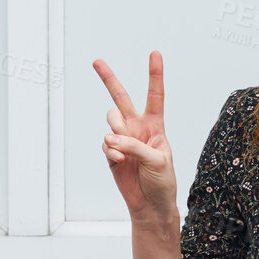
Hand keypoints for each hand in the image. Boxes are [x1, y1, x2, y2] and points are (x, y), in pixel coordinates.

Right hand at [93, 50, 179, 224]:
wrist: (150, 204)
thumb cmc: (162, 181)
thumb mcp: (157, 160)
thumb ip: (135, 145)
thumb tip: (110, 138)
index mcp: (155, 125)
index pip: (155, 95)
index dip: (154, 74)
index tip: (155, 53)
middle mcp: (137, 128)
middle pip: (120, 97)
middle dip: (108, 78)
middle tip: (96, 61)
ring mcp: (122, 139)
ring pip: (110, 121)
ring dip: (116, 133)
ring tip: (124, 150)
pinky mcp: (111, 153)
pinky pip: (105, 143)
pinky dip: (112, 152)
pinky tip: (121, 162)